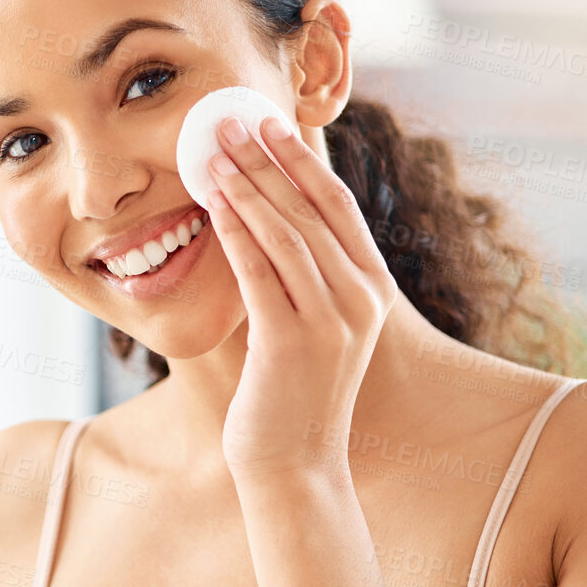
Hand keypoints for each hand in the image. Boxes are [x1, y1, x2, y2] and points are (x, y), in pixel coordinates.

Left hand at [202, 114, 398, 488]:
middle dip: (269, 160)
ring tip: (215, 153)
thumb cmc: (295, 393)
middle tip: (233, 121)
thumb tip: (268, 218)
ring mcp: (331, 322)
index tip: (270, 122)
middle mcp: (360, 301)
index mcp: (373, 291)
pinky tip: (214, 206)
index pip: (338, 206)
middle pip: (311, 210)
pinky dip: (236, 233)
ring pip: (286, 234)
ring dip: (248, 188)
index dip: (303, 160)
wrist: (296, 464)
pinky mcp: (292, 342)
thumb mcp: (314, 326)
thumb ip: (305, 277)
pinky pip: (260, 274)